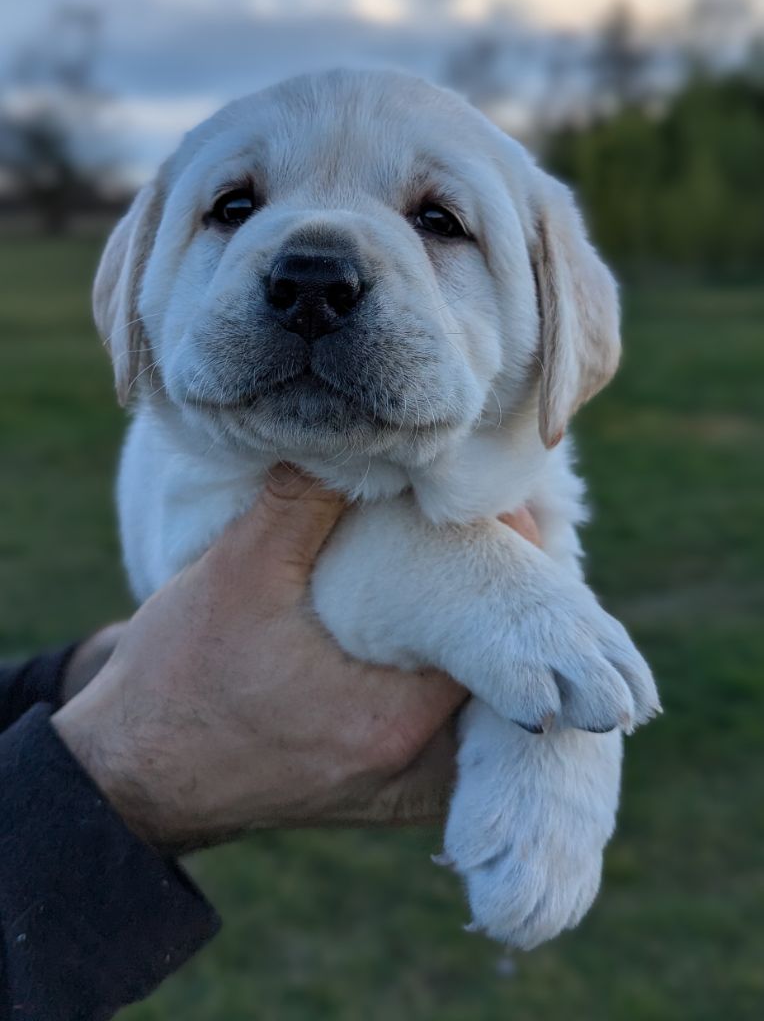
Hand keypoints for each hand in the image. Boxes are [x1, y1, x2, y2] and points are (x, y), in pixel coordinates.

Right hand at [54, 470, 541, 854]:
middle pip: (497, 686)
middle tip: (512, 547)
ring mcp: (391, 791)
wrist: (132, 773)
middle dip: (510, 617)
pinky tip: (452, 652)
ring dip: (488, 661)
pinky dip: (458, 700)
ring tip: (493, 591)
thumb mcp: (233, 577)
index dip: (511, 571)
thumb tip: (352, 444)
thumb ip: (297, 505)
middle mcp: (405, 769)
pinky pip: (445, 748)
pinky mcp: (372, 794)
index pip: (492, 643)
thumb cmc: (176, 681)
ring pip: (476, 722)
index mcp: (387, 721)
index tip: (516, 518)